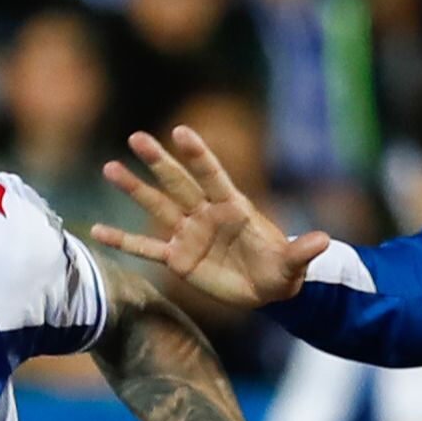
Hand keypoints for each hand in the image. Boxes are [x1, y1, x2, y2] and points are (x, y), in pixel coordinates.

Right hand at [91, 127, 330, 314]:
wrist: (267, 288)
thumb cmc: (282, 270)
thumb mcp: (293, 264)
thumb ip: (302, 251)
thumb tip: (325, 240)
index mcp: (233, 208)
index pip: (212, 176)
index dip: (198, 155)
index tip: (180, 132)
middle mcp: (206, 214)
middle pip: (178, 183)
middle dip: (158, 161)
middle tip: (136, 137)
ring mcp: (189, 234)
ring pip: (157, 207)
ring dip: (134, 189)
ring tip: (110, 168)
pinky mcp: (177, 259)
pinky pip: (146, 247)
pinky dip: (122, 241)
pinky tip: (96, 231)